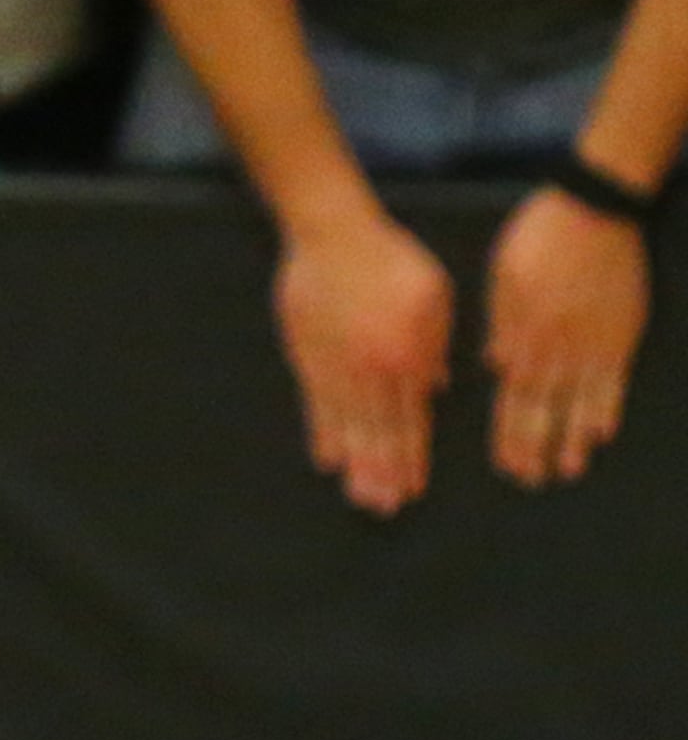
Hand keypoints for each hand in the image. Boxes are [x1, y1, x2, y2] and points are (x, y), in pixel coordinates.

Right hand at [273, 201, 452, 514]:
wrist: (331, 230)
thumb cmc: (390, 258)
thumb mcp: (432, 297)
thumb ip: (434, 345)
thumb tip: (434, 386)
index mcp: (405, 356)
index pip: (410, 418)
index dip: (412, 456)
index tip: (413, 489)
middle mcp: (368, 369)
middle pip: (375, 431)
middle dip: (380, 472)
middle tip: (381, 508)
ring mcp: (332, 364)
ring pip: (345, 423)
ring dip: (353, 462)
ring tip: (356, 495)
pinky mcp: (305, 353)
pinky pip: (315, 401)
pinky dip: (321, 430)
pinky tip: (325, 457)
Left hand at [485, 185, 649, 488]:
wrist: (593, 214)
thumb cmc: (538, 240)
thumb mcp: (504, 277)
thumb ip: (501, 325)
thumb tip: (495, 367)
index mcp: (521, 331)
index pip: (511, 393)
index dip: (507, 430)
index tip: (505, 460)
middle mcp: (555, 346)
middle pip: (542, 406)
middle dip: (534, 445)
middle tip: (529, 479)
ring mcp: (592, 344)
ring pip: (578, 402)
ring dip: (571, 438)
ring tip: (566, 470)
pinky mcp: (622, 336)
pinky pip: (614, 380)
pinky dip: (607, 407)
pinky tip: (602, 433)